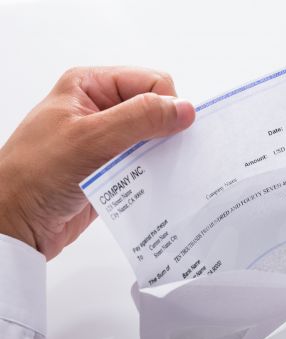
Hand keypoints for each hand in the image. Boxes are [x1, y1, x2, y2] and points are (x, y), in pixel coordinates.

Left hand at [0, 67, 194, 258]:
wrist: (16, 225)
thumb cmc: (35, 176)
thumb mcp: (90, 139)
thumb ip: (140, 119)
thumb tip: (185, 109)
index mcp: (91, 86)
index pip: (151, 82)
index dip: (165, 105)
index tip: (168, 132)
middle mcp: (101, 108)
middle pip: (155, 109)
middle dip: (164, 131)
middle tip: (158, 153)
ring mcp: (107, 139)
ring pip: (154, 138)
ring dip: (160, 154)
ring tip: (151, 170)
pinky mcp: (113, 166)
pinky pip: (147, 162)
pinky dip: (154, 172)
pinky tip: (150, 183)